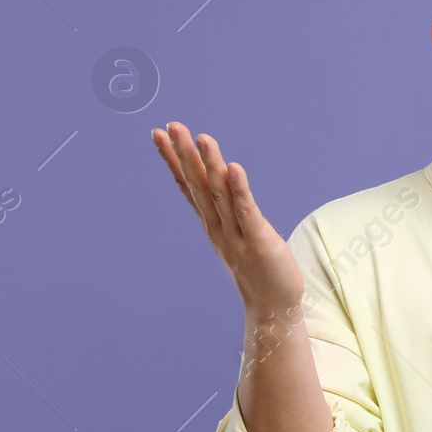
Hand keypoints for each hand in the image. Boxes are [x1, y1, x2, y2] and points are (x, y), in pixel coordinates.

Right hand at [150, 121, 302, 310]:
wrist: (273, 306)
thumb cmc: (258, 267)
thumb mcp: (236, 233)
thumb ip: (227, 208)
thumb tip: (221, 178)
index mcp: (211, 223)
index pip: (188, 185)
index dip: (173, 159)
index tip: (158, 134)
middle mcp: (218, 226)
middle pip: (198, 185)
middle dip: (184, 154)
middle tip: (171, 125)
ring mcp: (235, 234)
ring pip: (220, 193)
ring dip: (210, 165)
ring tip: (202, 136)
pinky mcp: (258, 241)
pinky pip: (247, 211)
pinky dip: (240, 189)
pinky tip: (234, 167)